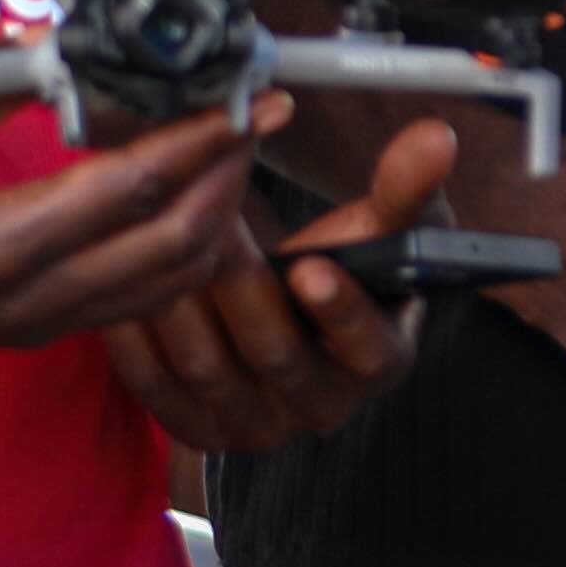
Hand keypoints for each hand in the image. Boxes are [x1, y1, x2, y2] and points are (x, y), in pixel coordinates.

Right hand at [0, 80, 266, 359]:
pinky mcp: (32, 328)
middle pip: (171, 248)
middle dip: (226, 179)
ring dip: (212, 217)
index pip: (129, 191)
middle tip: (257, 119)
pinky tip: (183, 198)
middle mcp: (27, 301)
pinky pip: (133, 298)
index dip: (195, 141)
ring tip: (231, 151)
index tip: (240, 100)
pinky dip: (176, 250)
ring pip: (162, 285)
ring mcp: (33, 324)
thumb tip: (48, 38)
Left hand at [102, 118, 443, 453]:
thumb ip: (403, 186)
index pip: (367, 349)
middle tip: (213, 223)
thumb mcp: (375, 225)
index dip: (340, 310)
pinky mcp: (199, 428)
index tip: (311, 268)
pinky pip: (158, 389)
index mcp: (379, 360)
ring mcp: (256, 425)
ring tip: (163, 243)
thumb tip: (436, 138)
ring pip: (209, 369)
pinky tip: (128, 285)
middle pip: (275, 354)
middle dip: (241, 282)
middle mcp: (320, 407)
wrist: (282, 309)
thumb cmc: (337, 263)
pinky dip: (140, 337)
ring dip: (183, 301)